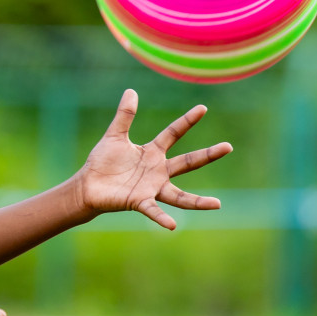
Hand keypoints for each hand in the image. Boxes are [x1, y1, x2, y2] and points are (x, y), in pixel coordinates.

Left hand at [78, 88, 232, 229]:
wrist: (87, 186)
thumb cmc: (102, 162)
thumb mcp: (114, 136)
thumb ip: (124, 115)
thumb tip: (131, 90)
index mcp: (152, 152)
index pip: (173, 133)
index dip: (187, 121)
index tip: (203, 108)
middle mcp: (157, 171)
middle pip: (187, 162)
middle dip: (208, 155)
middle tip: (229, 147)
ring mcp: (151, 188)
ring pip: (179, 195)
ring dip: (197, 201)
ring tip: (217, 204)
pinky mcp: (138, 202)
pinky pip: (153, 210)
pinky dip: (162, 217)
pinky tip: (172, 225)